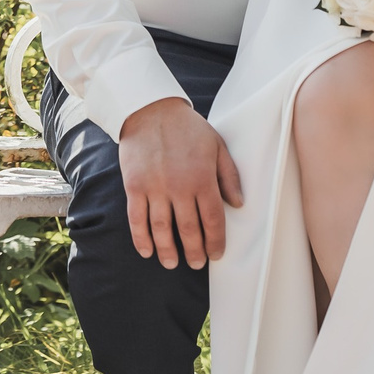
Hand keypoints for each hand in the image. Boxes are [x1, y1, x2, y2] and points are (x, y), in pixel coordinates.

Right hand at [117, 97, 244, 268]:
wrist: (150, 109)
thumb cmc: (188, 128)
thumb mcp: (217, 146)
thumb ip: (230, 176)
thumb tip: (239, 204)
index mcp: (203, 178)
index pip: (213, 220)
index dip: (215, 242)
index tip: (216, 255)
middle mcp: (180, 187)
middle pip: (188, 230)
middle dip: (194, 252)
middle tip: (196, 264)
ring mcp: (155, 188)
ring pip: (162, 229)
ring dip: (168, 251)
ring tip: (171, 263)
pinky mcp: (134, 186)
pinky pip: (137, 219)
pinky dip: (141, 239)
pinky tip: (147, 251)